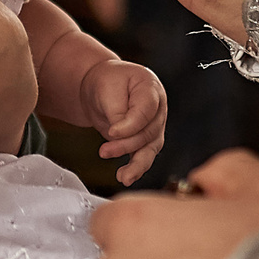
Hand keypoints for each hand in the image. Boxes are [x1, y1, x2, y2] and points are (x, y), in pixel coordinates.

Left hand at [80, 58, 167, 185]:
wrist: (100, 87)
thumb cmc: (105, 81)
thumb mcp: (107, 89)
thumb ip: (116, 113)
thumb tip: (119, 137)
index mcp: (150, 88)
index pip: (147, 110)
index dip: (130, 125)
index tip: (112, 132)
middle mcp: (158, 108)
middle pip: (148, 132)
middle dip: (126, 145)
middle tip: (104, 151)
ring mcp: (155, 125)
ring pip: (150, 149)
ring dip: (136, 164)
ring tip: (122, 176)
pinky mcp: (146, 140)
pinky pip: (144, 156)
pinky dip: (136, 169)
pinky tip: (126, 177)